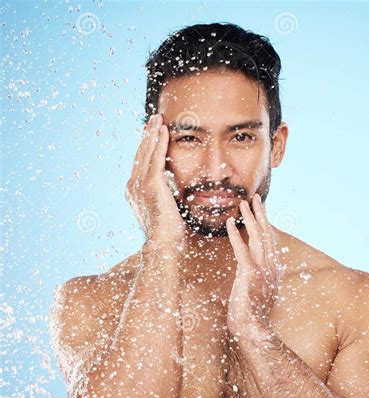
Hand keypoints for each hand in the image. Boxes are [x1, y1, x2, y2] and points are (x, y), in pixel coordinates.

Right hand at [126, 114, 185, 247]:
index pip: (140, 163)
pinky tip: (164, 131)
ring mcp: (140, 185)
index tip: (152, 133)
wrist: (163, 245)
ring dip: (153, 134)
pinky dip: (160, 143)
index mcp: (133, 192)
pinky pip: (156, 158)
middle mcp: (133, 186)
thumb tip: (172, 193)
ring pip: (146, 153)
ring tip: (158, 119)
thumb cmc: (167, 234)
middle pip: (140, 154)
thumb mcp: (162, 211)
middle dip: (147, 135)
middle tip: (153, 119)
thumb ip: (163, 198)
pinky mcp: (151, 185)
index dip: (145, 147)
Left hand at [225, 194, 283, 339]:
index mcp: (274, 270)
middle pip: (267, 234)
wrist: (254, 331)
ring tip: (243, 203)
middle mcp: (271, 267)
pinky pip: (242, 249)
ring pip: (257, 237)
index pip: (271, 241)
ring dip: (250, 218)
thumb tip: (268, 271)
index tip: (260, 211)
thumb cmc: (253, 316)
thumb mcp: (261, 293)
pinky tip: (231, 223)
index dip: (266, 224)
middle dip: (260, 214)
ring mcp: (262, 270)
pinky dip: (236, 234)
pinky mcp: (250, 275)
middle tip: (255, 197)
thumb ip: (264, 279)